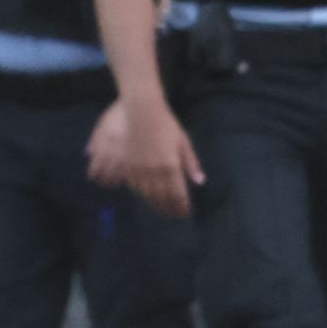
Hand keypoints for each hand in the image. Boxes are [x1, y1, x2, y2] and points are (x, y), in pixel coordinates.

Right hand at [92, 90, 205, 211]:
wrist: (141, 112)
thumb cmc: (166, 124)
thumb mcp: (183, 142)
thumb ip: (191, 163)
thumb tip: (199, 181)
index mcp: (170, 165)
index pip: (177, 193)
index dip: (181, 205)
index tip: (184, 212)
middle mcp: (153, 171)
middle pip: (161, 197)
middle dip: (169, 208)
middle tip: (174, 215)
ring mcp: (138, 169)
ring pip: (146, 194)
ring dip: (155, 204)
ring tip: (161, 209)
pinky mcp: (126, 166)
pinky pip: (133, 186)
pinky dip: (141, 194)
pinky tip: (146, 196)